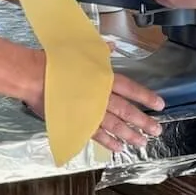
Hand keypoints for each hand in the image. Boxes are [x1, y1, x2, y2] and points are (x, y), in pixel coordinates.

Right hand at [15, 53, 162, 151]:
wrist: (35, 76)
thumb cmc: (58, 61)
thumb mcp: (83, 50)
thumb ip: (100, 51)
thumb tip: (112, 46)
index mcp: (104, 78)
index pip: (131, 89)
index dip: (146, 97)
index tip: (160, 105)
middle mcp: (101, 97)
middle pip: (127, 111)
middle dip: (143, 121)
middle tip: (157, 130)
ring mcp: (90, 112)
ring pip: (115, 126)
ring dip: (130, 135)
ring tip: (141, 142)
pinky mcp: (78, 123)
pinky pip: (97, 135)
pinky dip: (109, 142)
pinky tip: (119, 148)